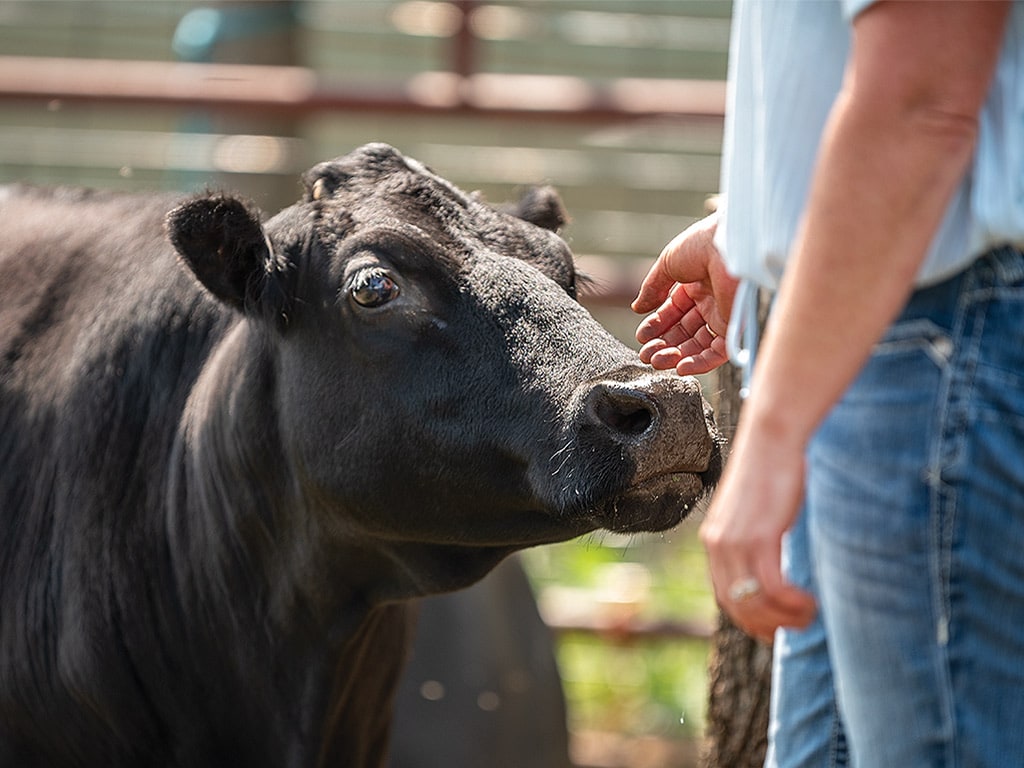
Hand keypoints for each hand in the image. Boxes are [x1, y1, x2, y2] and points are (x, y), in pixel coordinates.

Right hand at [631, 213, 737, 375]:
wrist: (727, 243)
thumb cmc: (700, 245)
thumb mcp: (668, 264)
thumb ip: (652, 288)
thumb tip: (638, 308)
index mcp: (695, 285)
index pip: (673, 313)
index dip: (656, 326)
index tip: (642, 336)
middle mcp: (709, 302)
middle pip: (683, 332)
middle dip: (663, 345)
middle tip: (646, 354)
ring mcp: (722, 315)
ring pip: (697, 345)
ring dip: (676, 356)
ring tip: (657, 360)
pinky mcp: (734, 326)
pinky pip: (717, 353)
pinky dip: (699, 363)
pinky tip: (680, 367)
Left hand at [699, 418, 816, 641]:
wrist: (771, 438)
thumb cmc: (770, 470)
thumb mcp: (754, 511)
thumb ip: (753, 536)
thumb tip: (769, 557)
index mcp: (713, 540)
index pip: (723, 596)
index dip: (748, 619)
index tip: (773, 630)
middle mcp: (717, 546)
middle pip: (736, 607)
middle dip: (767, 626)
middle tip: (797, 628)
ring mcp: (735, 543)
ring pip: (754, 603)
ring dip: (784, 618)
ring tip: (809, 615)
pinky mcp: (759, 538)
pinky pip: (772, 588)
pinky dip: (791, 604)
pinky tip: (809, 603)